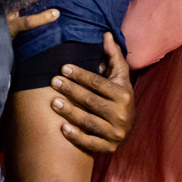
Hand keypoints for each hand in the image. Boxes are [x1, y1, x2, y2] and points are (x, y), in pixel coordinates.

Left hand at [49, 33, 133, 154]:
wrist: (128, 125)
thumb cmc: (119, 94)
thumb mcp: (119, 75)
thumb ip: (113, 55)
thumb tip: (106, 34)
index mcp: (124, 94)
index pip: (98, 83)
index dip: (80, 75)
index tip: (63, 68)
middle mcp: (122, 114)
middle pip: (92, 101)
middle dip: (72, 90)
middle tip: (53, 82)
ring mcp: (116, 132)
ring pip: (89, 122)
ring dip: (70, 112)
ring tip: (53, 102)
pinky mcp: (109, 147)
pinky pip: (91, 143)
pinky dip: (76, 136)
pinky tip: (61, 127)